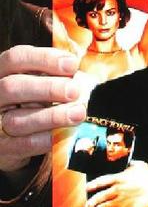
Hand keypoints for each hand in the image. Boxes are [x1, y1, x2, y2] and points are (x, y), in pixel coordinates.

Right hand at [0, 45, 85, 172]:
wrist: (12, 136)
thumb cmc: (32, 99)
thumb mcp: (39, 80)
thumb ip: (54, 74)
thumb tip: (80, 73)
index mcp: (3, 71)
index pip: (17, 58)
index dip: (45, 59)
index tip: (72, 64)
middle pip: (13, 87)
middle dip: (48, 88)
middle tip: (75, 91)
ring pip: (17, 119)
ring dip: (52, 116)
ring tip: (78, 113)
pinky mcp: (2, 148)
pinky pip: (23, 144)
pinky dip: (46, 138)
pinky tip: (64, 133)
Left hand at [86, 161, 147, 206]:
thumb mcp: (141, 165)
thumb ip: (132, 165)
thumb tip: (129, 164)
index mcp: (120, 178)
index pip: (101, 181)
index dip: (93, 185)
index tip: (87, 189)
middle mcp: (117, 190)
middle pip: (99, 197)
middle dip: (91, 202)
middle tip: (88, 206)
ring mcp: (120, 201)